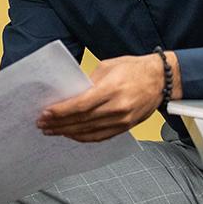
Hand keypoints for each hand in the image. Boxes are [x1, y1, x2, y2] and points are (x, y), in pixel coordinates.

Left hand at [37, 53, 174, 141]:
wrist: (160, 79)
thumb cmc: (134, 68)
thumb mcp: (107, 66)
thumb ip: (88, 82)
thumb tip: (69, 94)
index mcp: (112, 89)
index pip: (80, 105)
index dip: (61, 112)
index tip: (45, 113)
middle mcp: (117, 108)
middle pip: (82, 121)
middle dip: (59, 123)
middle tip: (42, 124)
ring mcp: (122, 120)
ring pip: (89, 131)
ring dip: (67, 132)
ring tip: (52, 130)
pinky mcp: (125, 127)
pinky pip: (100, 136)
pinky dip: (83, 137)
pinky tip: (71, 134)